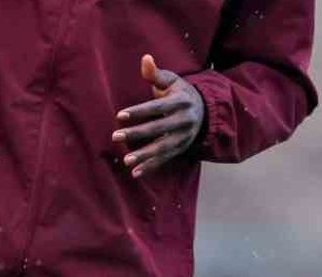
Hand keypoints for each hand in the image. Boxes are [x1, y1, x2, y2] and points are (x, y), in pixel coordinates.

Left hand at [112, 54, 205, 177]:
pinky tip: (135, 173)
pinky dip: (151, 167)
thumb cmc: (180, 93)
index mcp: (180, 102)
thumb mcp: (172, 81)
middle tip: (115, 136)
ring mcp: (184, 137)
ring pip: (163, 148)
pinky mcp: (181, 149)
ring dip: (144, 155)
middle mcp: (184, 121)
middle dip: (137, 134)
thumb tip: (145, 58)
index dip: (139, 111)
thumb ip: (156, 74)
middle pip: (158, 128)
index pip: (157, 107)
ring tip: (126, 160)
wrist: (205, 111)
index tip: (120, 115)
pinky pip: (165, 159)